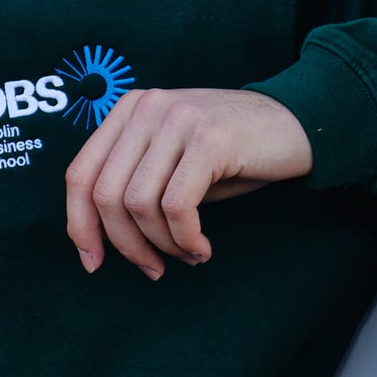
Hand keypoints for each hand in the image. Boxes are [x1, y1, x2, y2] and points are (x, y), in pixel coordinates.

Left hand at [62, 88, 312, 278]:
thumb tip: (98, 242)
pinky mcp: (209, 138)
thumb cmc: (233, 154)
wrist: (297, 125)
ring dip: (162, 245)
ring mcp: (177, 119)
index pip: (79, 175)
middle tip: (153, 268)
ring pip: (139, 204)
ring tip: (187, 254)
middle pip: (105, 194)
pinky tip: (202, 248)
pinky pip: (178, 206)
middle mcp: (146, 108)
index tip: (94, 263)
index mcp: (129, 110)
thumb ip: (136, 185)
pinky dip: (186, 239)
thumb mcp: (174, 162)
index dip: (80, 226)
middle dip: (126, 245)